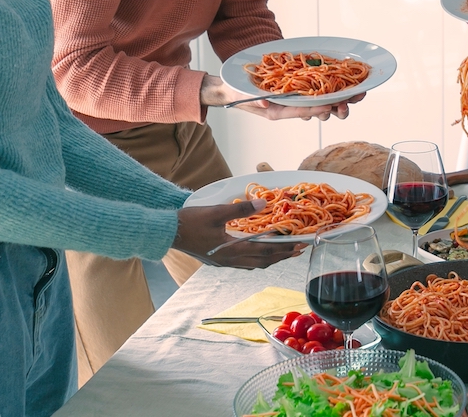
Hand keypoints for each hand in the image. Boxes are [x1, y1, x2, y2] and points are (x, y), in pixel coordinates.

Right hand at [173, 199, 303, 268]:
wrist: (168, 233)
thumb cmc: (190, 222)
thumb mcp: (216, 212)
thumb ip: (240, 209)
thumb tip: (263, 203)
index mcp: (232, 250)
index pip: (265, 251)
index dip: (284, 249)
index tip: (299, 245)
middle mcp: (230, 260)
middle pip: (263, 261)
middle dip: (282, 255)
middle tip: (298, 249)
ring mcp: (224, 262)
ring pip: (254, 264)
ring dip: (271, 258)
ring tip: (284, 252)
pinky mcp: (218, 260)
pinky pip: (244, 263)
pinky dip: (257, 258)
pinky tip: (258, 252)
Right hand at [199, 74, 361, 119]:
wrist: (231, 89)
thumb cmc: (236, 92)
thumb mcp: (242, 95)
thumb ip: (254, 98)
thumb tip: (266, 102)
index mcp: (278, 112)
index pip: (302, 110)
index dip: (320, 106)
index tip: (335, 102)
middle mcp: (289, 108)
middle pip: (317, 110)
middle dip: (335, 107)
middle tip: (351, 101)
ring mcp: (294, 101)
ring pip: (321, 104)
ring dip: (339, 101)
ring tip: (355, 95)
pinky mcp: (296, 93)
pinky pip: (317, 94)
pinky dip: (332, 90)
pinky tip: (346, 84)